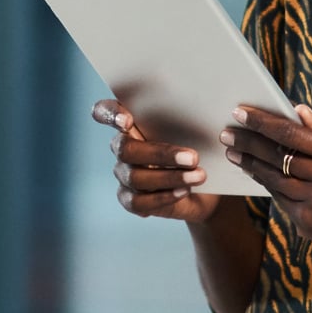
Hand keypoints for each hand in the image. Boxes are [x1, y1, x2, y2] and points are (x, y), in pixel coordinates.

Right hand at [92, 98, 220, 222]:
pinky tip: (184, 191)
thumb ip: (189, 120)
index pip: (105, 111)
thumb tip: (203, 110)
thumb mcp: (199, 131)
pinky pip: (139, 202)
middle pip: (125, 149)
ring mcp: (124, 174)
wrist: (206, 187)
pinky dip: (163, 197)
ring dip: (170, 177)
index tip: (128, 121)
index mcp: (132, 122)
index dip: (110, 115)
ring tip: (199, 176)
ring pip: (135, 177)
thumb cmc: (200, 150)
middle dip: (160, 154)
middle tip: (193, 158)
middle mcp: (122, 146)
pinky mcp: (130, 199)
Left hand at [222, 103, 311, 270]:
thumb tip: (296, 109)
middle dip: (249, 141)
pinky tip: (252, 170)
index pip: (294, 133)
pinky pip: (280, 198)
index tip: (241, 111)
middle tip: (227, 132)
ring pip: (275, 178)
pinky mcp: (310, 223)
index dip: (263, 122)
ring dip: (250, 163)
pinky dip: (264, 182)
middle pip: (279, 155)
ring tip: (233, 151)